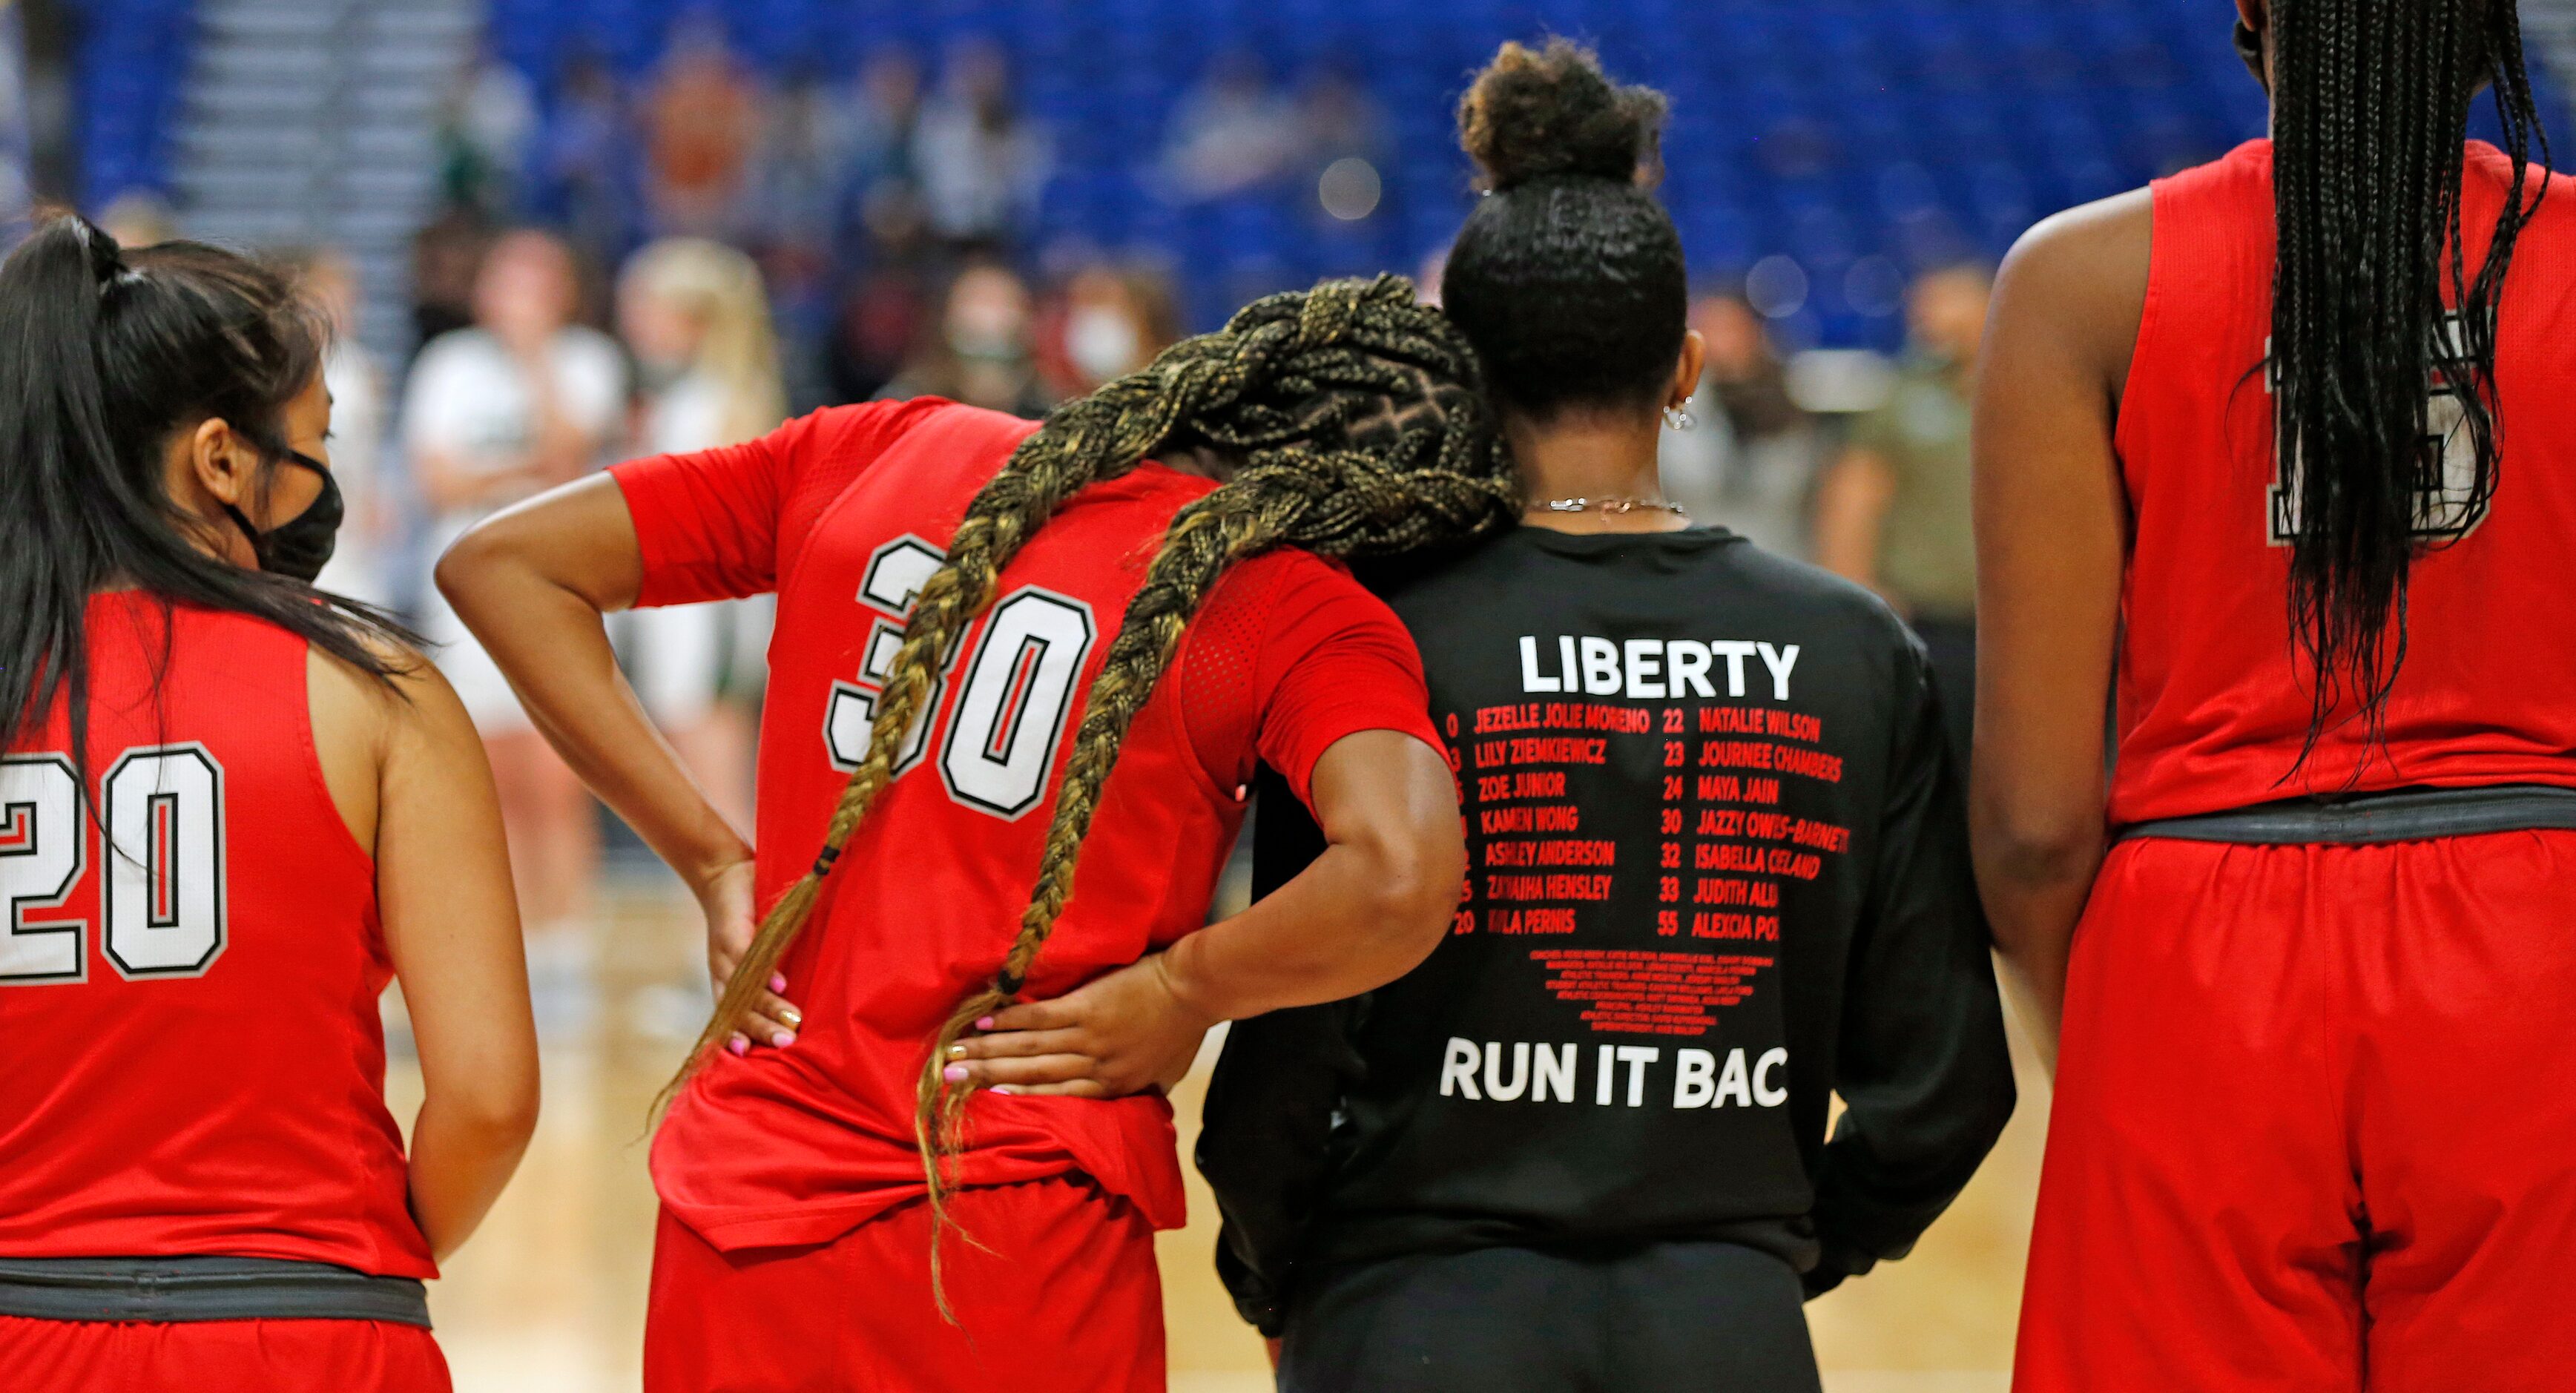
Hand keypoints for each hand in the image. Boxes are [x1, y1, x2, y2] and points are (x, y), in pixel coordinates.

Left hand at [695, 855, 800, 1054]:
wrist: (722, 873)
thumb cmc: (747, 915)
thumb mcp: (758, 947)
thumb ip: (770, 970)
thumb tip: (802, 995)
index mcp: (728, 980)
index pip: (730, 1017)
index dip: (740, 1035)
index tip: (751, 1056)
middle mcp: (723, 972)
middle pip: (737, 1010)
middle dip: (762, 1029)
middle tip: (787, 1044)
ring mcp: (724, 953)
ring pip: (743, 988)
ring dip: (767, 1007)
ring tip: (792, 1021)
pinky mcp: (731, 930)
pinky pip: (746, 956)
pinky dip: (763, 973)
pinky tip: (781, 985)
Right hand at [943, 954, 1218, 1098]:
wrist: (1196, 991)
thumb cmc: (1183, 1030)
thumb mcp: (1162, 1075)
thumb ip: (1134, 1088)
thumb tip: (1114, 1096)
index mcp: (1112, 1087)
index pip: (1055, 1096)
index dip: (1016, 1097)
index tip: (984, 1098)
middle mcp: (1094, 1067)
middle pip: (1031, 1076)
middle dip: (987, 1077)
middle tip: (949, 1080)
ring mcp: (1088, 1038)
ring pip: (1029, 1049)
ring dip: (988, 1052)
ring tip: (955, 1054)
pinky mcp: (1086, 1008)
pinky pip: (1040, 1018)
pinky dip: (1011, 1021)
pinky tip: (985, 1023)